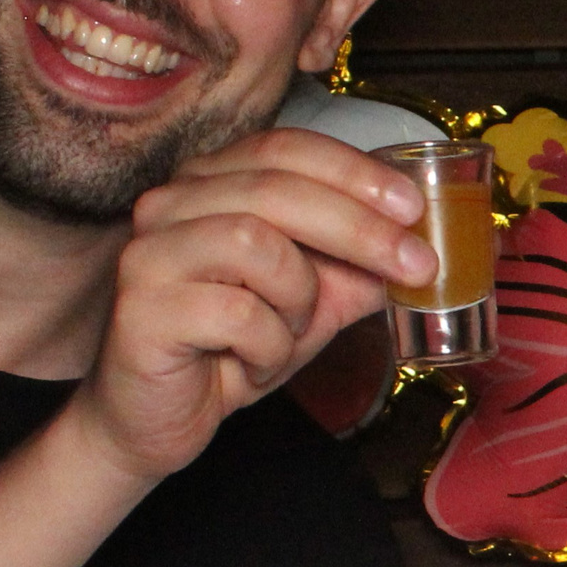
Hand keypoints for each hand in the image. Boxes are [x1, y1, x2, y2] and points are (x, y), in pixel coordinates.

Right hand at [68, 130, 434, 483]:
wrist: (160, 417)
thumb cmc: (233, 347)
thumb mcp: (313, 301)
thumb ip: (358, 267)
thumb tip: (426, 242)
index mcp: (210, 183)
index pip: (285, 148)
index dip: (354, 172)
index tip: (413, 207)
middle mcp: (170, 203)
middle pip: (276, 188)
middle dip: (360, 227)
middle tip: (416, 265)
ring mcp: (149, 252)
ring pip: (255, 243)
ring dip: (299, 297)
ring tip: (290, 330)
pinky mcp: (141, 308)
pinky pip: (237, 313)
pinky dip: (268, 346)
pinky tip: (254, 363)